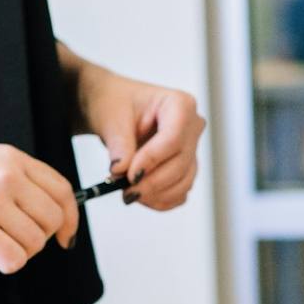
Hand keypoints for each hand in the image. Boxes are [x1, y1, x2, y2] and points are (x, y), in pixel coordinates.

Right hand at [0, 144, 77, 274]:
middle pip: (52, 220)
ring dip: (18, 251)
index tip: (65, 234)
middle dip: (39, 238)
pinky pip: (14, 260)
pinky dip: (4, 263)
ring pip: (34, 243)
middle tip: (14, 241)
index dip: (70, 217)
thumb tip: (51, 212)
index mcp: (11, 158)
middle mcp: (7, 177)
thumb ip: (15, 179)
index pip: (62, 189)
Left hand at [75, 63, 205, 210]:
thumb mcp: (111, 118)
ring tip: (128, 193)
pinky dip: (161, 200)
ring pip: (183, 181)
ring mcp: (191, 149)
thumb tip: (121, 171)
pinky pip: (180, 192)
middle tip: (125, 191)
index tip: (129, 175)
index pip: (173, 138)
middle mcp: (192, 126)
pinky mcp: (185, 169)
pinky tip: (141, 197)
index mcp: (180, 104)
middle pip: (180, 163)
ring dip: (156, 194)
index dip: (152, 160)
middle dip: (152, 182)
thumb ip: (119, 144)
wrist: (114, 110)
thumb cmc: (115, 103)